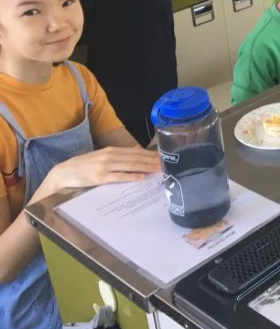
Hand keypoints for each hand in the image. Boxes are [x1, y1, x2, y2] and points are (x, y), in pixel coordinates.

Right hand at [34, 147, 160, 201]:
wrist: (63, 173)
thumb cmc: (84, 166)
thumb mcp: (102, 156)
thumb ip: (119, 154)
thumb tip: (136, 150)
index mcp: (112, 151)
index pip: (136, 152)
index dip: (150, 155)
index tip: (164, 158)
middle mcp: (110, 156)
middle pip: (136, 158)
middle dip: (152, 161)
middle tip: (167, 164)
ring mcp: (105, 167)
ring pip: (130, 166)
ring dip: (146, 168)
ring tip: (159, 170)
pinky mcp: (100, 177)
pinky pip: (119, 177)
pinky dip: (131, 176)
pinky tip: (142, 177)